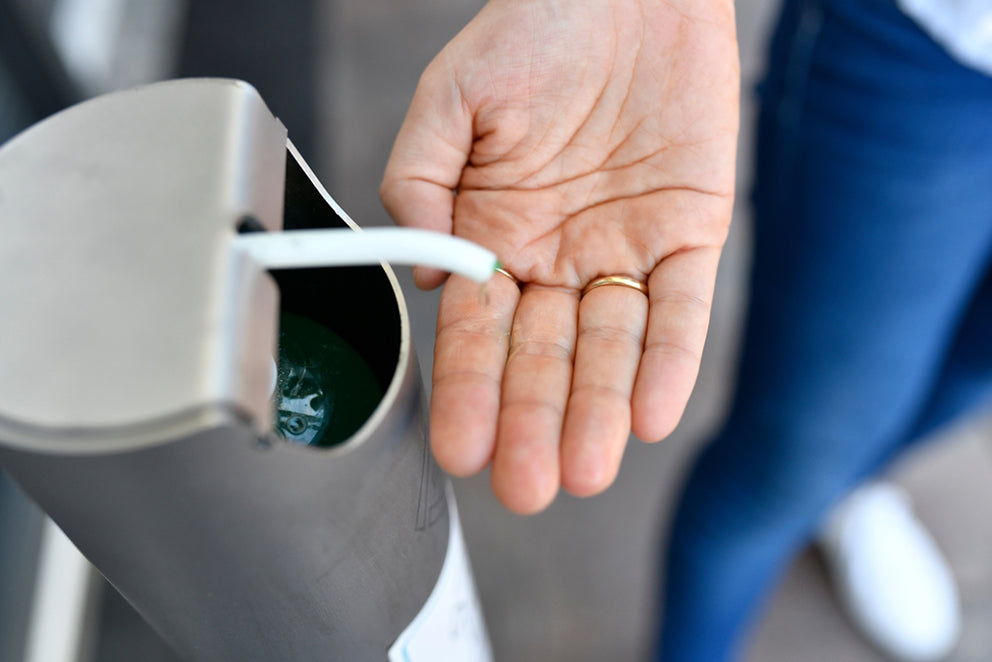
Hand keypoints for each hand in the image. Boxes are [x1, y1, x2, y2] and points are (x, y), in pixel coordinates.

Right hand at [381, 0, 738, 513]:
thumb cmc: (536, 27)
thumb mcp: (452, 93)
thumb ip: (419, 177)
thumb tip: (432, 275)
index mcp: (495, 232)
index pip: (478, 332)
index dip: (470, 391)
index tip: (462, 449)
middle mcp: (558, 254)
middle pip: (546, 356)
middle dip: (535, 422)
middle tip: (527, 485)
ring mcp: (624, 247)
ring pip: (613, 346)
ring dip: (600, 408)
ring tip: (586, 470)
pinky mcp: (690, 231)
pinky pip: (682, 306)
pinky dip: (671, 358)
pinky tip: (653, 413)